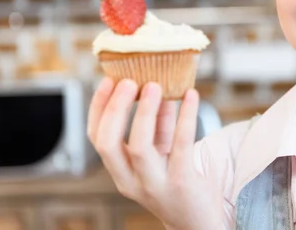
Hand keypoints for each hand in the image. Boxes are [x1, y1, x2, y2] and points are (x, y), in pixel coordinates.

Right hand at [87, 78, 223, 229]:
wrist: (198, 222)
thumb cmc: (178, 182)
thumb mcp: (162, 154)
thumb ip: (158, 125)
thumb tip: (159, 87)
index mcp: (120, 172)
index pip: (97, 138)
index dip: (98, 107)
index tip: (108, 80)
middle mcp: (131, 181)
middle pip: (108, 143)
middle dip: (114, 109)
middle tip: (128, 81)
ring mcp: (154, 184)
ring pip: (139, 147)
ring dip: (144, 112)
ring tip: (155, 85)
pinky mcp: (181, 183)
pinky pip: (180, 145)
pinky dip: (185, 116)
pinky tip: (192, 96)